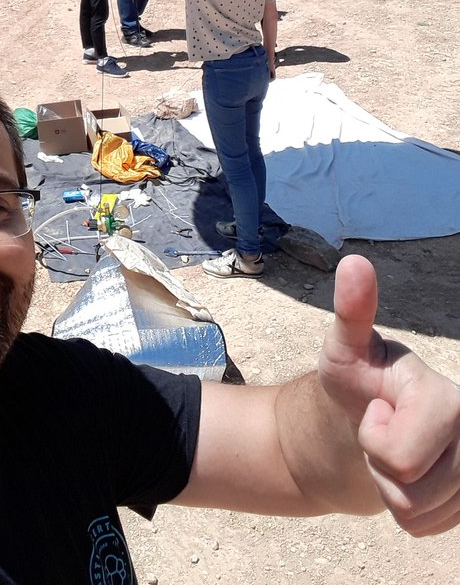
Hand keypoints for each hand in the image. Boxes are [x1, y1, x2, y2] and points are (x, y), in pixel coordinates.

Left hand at [319, 256, 459, 534]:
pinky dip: (403, 510)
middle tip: (383, 433)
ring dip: (390, 488)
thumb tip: (354, 263)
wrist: (367, 421)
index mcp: (451, 400)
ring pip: (416, 515)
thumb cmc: (357, 380)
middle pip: (409, 493)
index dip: (376, 439)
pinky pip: (423, 530)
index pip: (399, 457)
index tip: (378, 408)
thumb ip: (352, 311)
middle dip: (380, 466)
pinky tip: (406, 475)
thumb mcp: (344, 348)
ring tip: (393, 450)